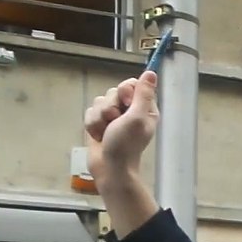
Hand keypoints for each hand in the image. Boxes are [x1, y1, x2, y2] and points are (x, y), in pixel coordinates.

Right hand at [84, 70, 159, 184]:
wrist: (109, 168)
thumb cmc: (126, 145)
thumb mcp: (137, 117)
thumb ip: (143, 94)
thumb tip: (151, 73)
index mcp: (145, 108)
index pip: (132, 83)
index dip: (125, 91)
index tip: (125, 103)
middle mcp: (130, 110)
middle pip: (113, 92)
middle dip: (110, 107)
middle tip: (115, 122)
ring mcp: (114, 117)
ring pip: (99, 102)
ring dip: (100, 118)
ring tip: (107, 132)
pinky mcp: (100, 123)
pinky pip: (90, 112)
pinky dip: (92, 125)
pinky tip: (99, 136)